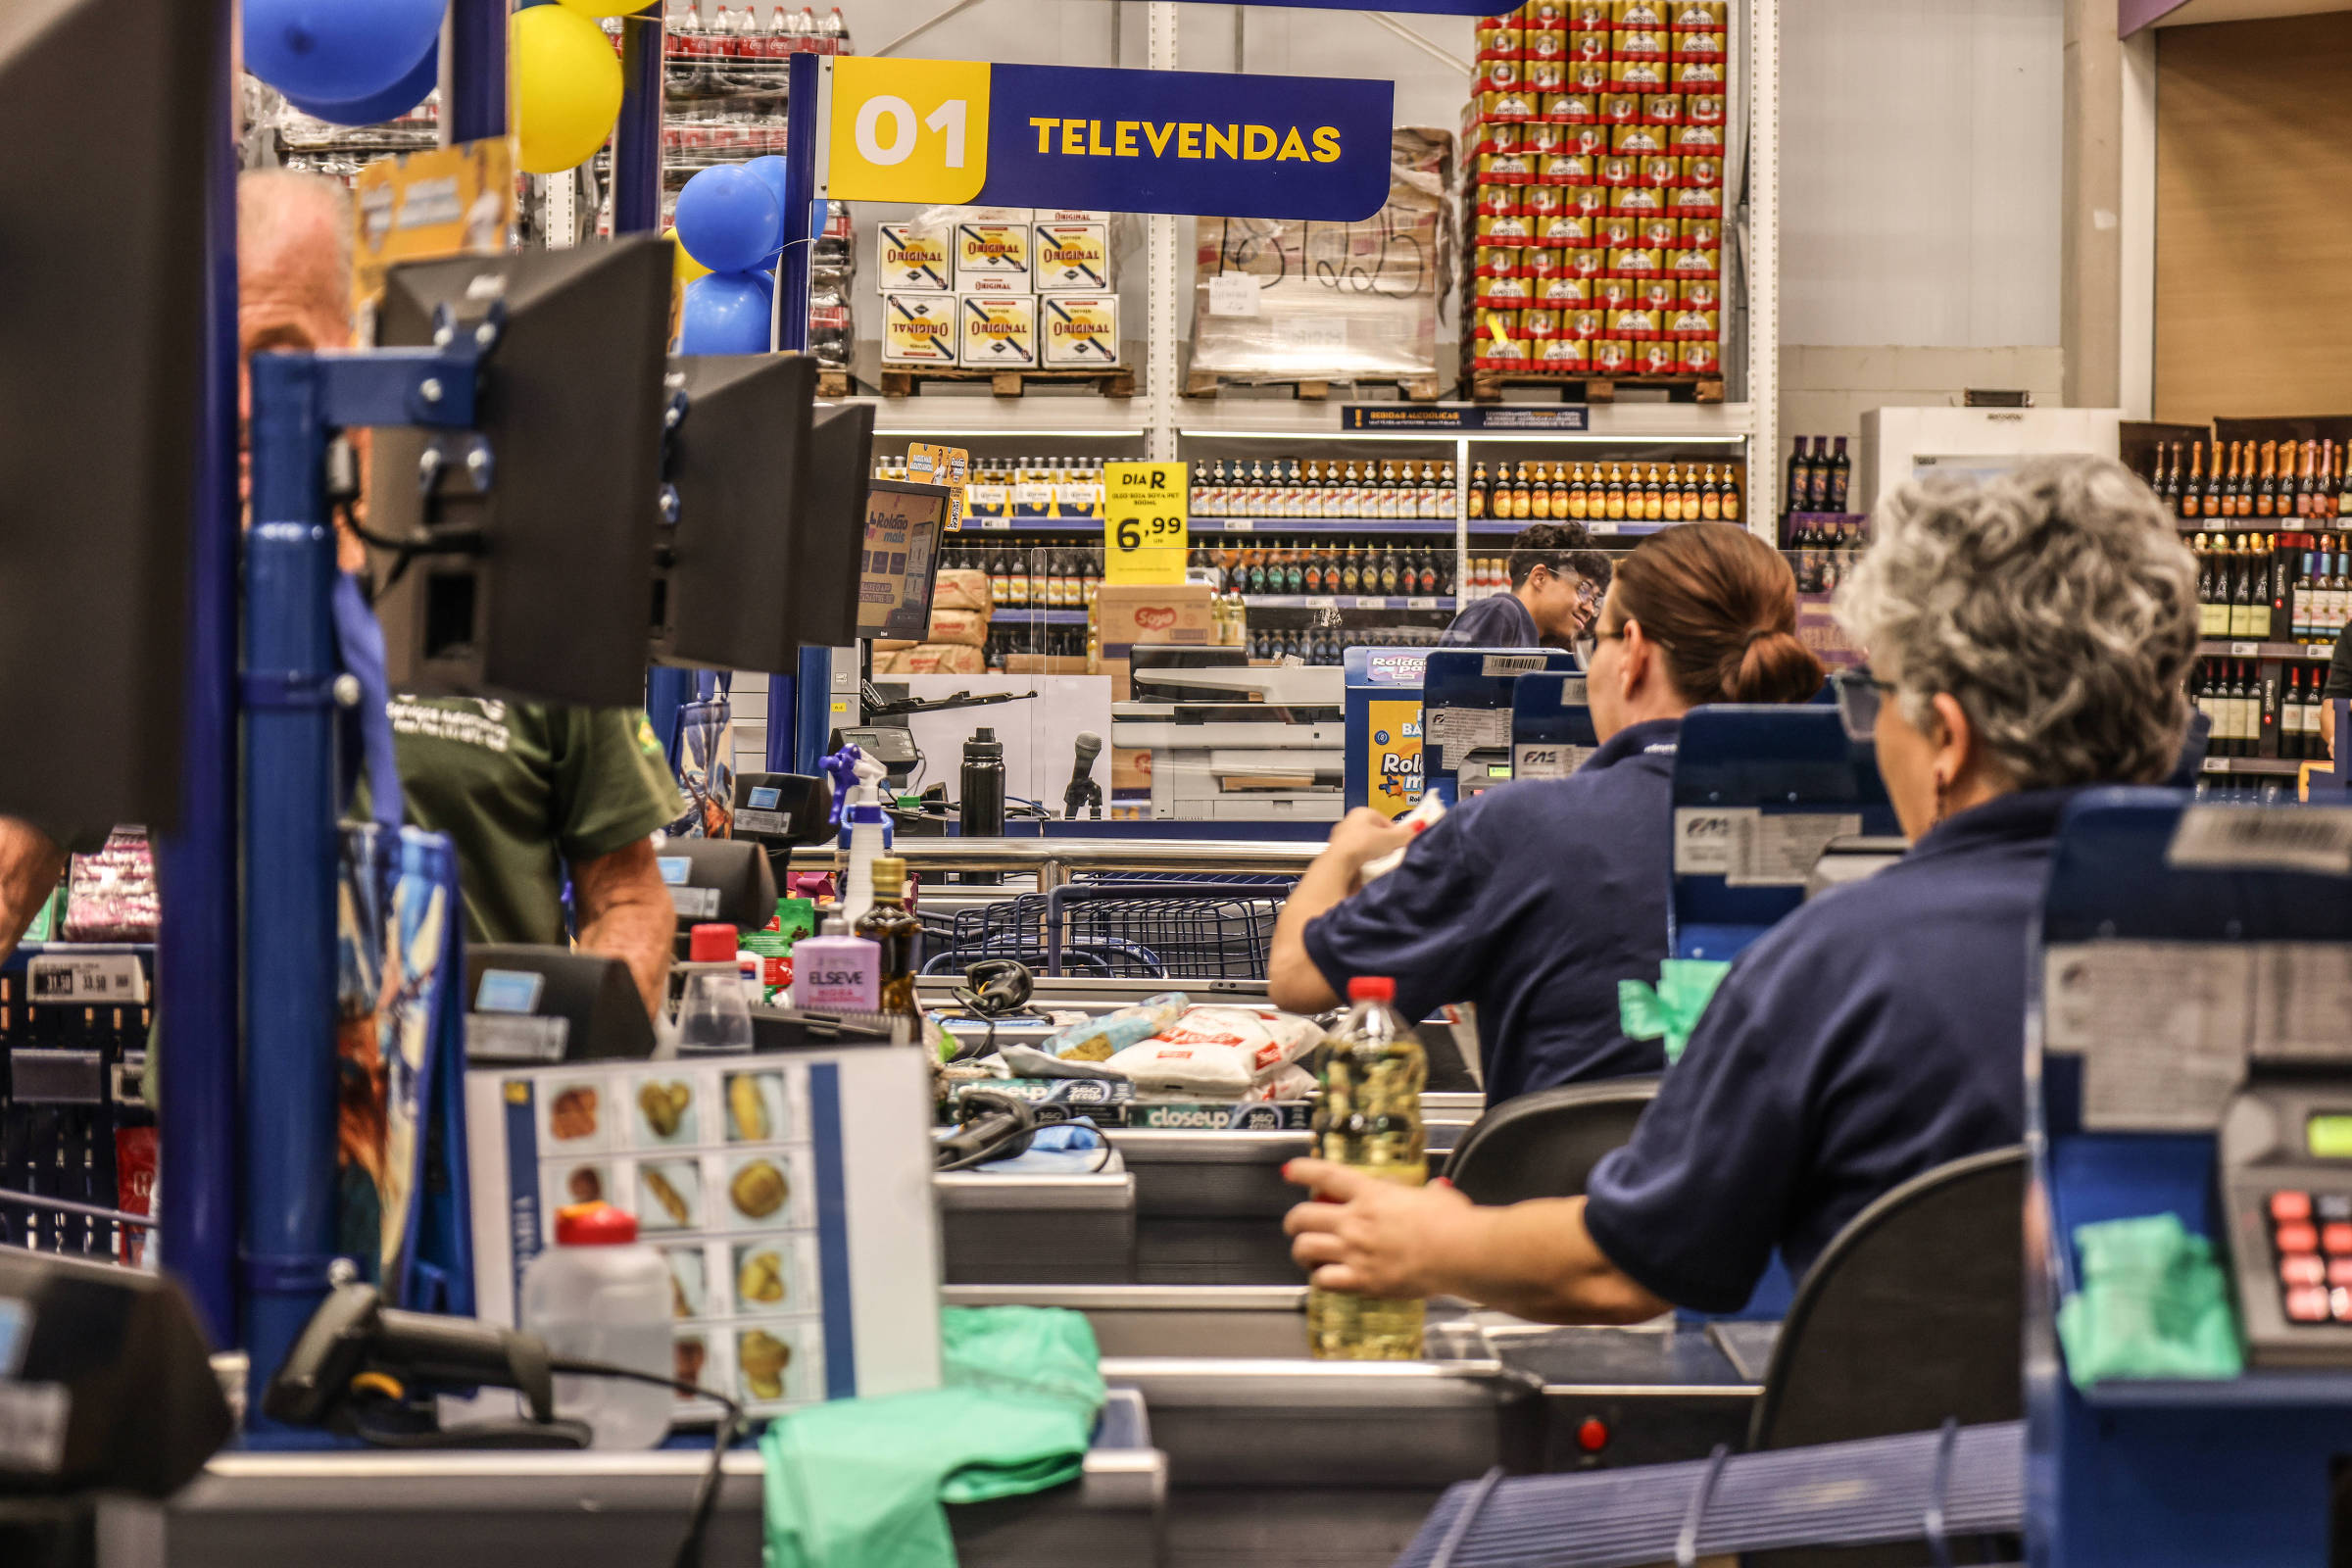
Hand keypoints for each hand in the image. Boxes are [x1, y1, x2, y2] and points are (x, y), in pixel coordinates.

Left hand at [1282, 1159, 1475, 1297]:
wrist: (1459, 1253)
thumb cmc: (1453, 1222)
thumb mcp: (1435, 1196)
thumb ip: (1425, 1193)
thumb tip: (1433, 1193)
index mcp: (1372, 1194)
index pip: (1325, 1176)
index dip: (1302, 1171)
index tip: (1289, 1172)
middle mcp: (1355, 1220)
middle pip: (1302, 1217)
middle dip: (1293, 1222)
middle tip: (1296, 1226)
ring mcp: (1355, 1252)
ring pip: (1304, 1249)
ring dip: (1302, 1252)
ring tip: (1307, 1255)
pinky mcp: (1362, 1281)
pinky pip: (1324, 1281)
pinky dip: (1320, 1280)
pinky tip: (1327, 1278)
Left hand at [1322, 807, 1415, 874]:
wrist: (1339, 864)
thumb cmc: (1359, 845)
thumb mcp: (1390, 839)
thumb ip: (1405, 833)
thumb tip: (1418, 826)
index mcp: (1362, 812)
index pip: (1386, 820)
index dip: (1396, 833)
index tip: (1403, 842)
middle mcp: (1350, 822)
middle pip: (1376, 833)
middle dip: (1385, 844)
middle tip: (1392, 852)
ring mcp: (1343, 839)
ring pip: (1366, 846)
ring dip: (1374, 854)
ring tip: (1380, 861)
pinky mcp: (1339, 854)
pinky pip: (1358, 857)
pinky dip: (1364, 862)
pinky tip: (1368, 867)